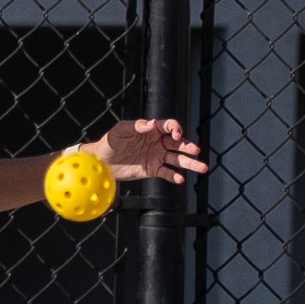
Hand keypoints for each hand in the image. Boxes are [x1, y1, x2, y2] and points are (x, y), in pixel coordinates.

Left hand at [92, 117, 207, 184]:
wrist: (102, 161)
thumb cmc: (110, 141)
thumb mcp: (121, 130)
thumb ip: (137, 126)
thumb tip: (152, 123)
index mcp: (153, 129)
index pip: (170, 127)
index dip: (176, 130)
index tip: (176, 136)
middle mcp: (158, 142)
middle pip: (178, 144)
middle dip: (188, 147)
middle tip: (196, 151)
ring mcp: (157, 156)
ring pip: (178, 159)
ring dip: (190, 163)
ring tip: (202, 168)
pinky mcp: (153, 169)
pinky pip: (167, 173)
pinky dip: (174, 176)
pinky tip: (181, 179)